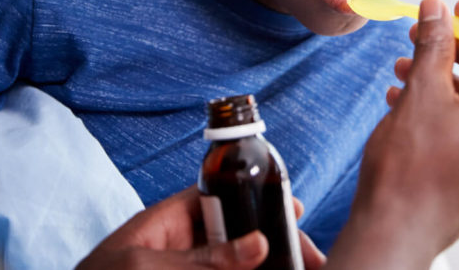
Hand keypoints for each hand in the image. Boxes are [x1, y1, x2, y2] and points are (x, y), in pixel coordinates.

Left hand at [78, 185, 325, 269]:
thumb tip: (259, 245)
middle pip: (241, 236)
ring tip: (303, 267)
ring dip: (268, 264)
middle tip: (310, 258)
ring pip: (238, 262)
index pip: (223, 196)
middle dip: (275, 243)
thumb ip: (204, 259)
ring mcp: (187, 268)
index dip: (259, 198)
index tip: (293, 210)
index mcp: (170, 220)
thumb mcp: (148, 265)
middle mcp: (183, 245)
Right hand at [327, 0, 458, 268]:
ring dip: (446, 77)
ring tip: (407, 67)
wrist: (395, 232)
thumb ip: (433, 44)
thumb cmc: (410, 172)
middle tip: (427, 33)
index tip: (456, 10)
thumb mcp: (421, 92)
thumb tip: (435, 11)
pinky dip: (446, 106)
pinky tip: (406, 99)